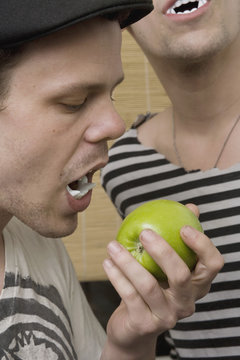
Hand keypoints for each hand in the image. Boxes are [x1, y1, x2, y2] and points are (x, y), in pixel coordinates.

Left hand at [102, 204, 223, 358]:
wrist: (133, 327)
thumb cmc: (152, 286)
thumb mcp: (165, 264)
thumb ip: (178, 237)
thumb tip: (191, 207)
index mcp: (196, 285)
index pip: (212, 265)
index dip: (202, 246)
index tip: (183, 228)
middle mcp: (186, 303)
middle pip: (181, 276)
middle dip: (162, 251)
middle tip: (144, 232)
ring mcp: (167, 316)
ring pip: (149, 285)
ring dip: (128, 262)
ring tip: (112, 245)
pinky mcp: (145, 325)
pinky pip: (129, 296)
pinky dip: (116, 276)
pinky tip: (107, 262)